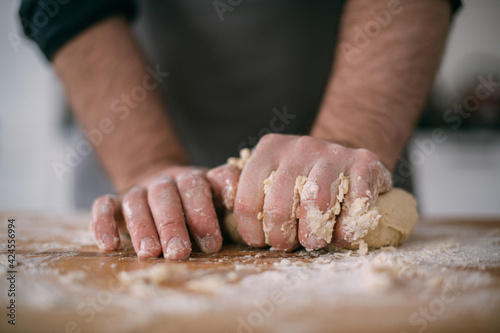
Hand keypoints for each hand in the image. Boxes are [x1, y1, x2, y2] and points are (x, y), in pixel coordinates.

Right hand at [90, 166, 222, 259]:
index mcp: (194, 180)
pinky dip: (102, 223)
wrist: (162, 186)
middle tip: (179, 253)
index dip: (204, 213)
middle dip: (173, 225)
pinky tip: (109, 246)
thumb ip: (228, 198)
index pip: (199, 187)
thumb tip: (239, 203)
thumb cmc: (197, 204)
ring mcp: (140, 189)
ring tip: (149, 253)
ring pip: (137, 201)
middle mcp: (166, 182)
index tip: (212, 244)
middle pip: (167, 196)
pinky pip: (104, 206)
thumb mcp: (216, 199)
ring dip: (142, 227)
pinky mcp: (115, 200)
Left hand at [209, 134, 391, 250]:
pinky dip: (347, 229)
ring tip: (313, 242)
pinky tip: (341, 234)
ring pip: (316, 206)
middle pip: (279, 207)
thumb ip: (239, 184)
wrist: (344, 154)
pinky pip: (355, 203)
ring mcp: (332, 153)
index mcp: (269, 150)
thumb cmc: (298, 176)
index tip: (259, 242)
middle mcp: (299, 147)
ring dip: (313, 236)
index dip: (250, 231)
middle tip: (286, 245)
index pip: (246, 199)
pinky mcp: (364, 162)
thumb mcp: (266, 171)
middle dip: (280, 238)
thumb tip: (223, 201)